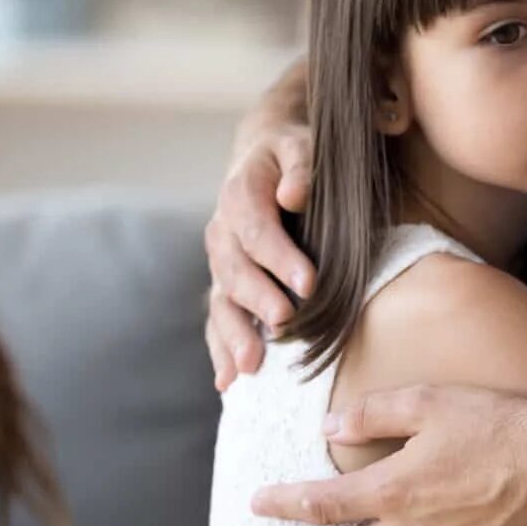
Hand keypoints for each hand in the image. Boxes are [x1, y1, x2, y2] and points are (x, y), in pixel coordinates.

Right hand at [205, 109, 316, 390]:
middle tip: (285, 325)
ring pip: (221, 301)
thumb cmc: (291, 153)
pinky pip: (218, 318)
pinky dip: (220, 349)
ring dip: (234, 334)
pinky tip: (228, 382)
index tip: (309, 284)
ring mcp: (220, 262)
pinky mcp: (224, 284)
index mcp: (240, 195)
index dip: (279, 258)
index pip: (257, 230)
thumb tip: (293, 194)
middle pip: (235, 271)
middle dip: (259, 300)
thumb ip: (300, 165)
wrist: (263, 155)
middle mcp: (222, 232)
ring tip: (251, 367)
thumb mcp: (300, 144)